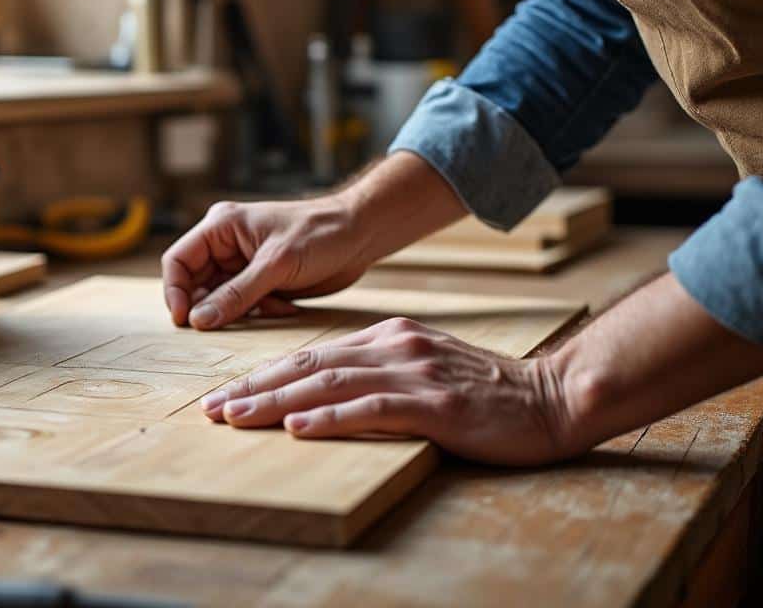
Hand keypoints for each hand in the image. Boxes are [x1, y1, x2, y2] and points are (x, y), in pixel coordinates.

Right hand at [161, 195, 370, 329]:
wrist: (361, 234)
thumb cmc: (321, 234)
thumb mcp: (276, 264)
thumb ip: (236, 294)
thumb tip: (198, 320)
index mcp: (221, 226)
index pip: (178, 260)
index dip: (175, 292)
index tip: (185, 321)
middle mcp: (226, 244)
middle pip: (195, 283)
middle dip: (211, 306)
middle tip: (228, 325)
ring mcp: (243, 264)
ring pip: (220, 299)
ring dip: (240, 312)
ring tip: (272, 307)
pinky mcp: (261, 281)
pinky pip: (244, 306)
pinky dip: (260, 312)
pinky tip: (285, 306)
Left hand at [199, 317, 575, 465]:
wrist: (550, 398)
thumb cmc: (486, 392)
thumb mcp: (425, 367)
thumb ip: (379, 371)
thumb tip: (323, 391)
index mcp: (390, 335)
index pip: (313, 354)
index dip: (266, 374)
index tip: (228, 393)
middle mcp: (396, 346)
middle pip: (310, 365)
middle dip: (256, 387)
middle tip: (212, 408)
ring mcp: (415, 373)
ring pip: (330, 384)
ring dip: (278, 403)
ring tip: (237, 418)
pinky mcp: (435, 405)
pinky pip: (372, 410)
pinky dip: (330, 418)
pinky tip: (299, 427)